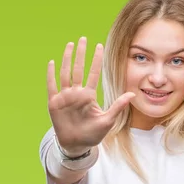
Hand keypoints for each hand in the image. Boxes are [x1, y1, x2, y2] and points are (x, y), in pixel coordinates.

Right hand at [46, 37, 134, 154]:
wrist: (76, 145)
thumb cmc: (92, 134)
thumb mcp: (107, 121)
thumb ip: (118, 106)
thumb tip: (132, 94)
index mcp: (88, 95)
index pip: (93, 73)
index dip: (96, 60)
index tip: (99, 46)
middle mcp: (76, 93)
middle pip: (78, 69)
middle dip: (80, 54)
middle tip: (83, 38)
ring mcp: (64, 97)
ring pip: (65, 74)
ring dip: (67, 59)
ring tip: (69, 45)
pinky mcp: (54, 103)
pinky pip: (51, 86)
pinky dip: (51, 75)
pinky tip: (52, 62)